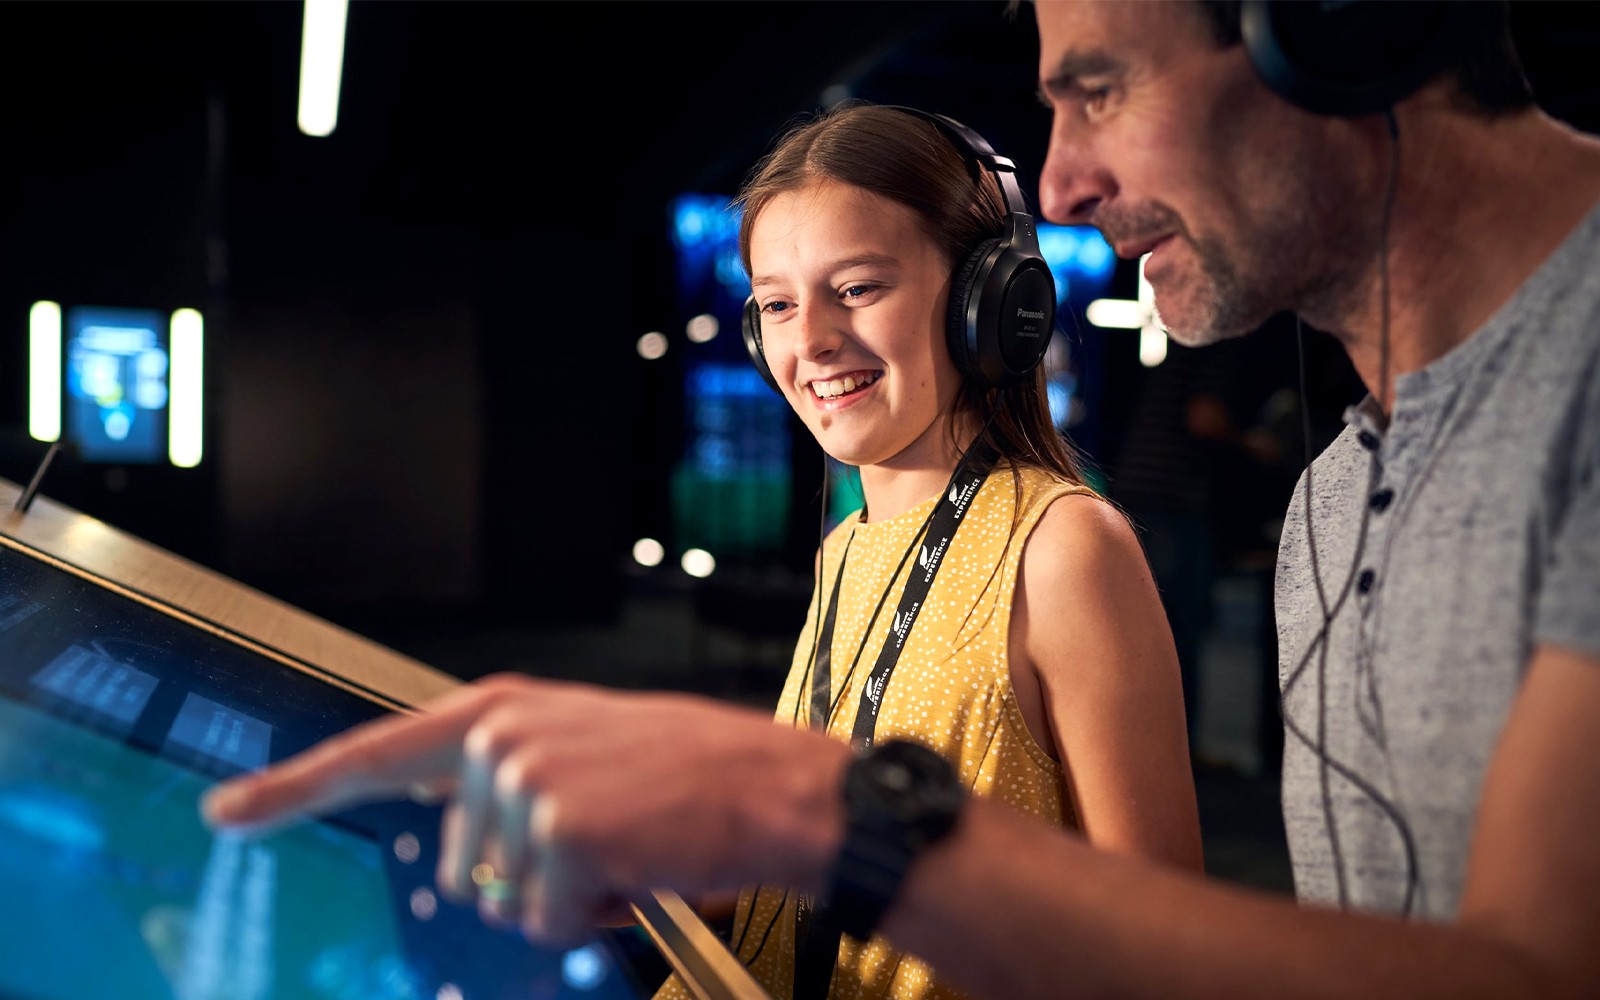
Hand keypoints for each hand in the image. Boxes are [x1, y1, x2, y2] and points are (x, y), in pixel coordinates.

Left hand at [201, 673, 849, 943]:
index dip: (293, 789)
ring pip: (498, 898)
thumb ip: (507, 779)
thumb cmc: (692, 778)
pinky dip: (593, 912)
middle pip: (455, 863)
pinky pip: (544, 917)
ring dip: (560, 895)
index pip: (375, 753)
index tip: (227, 812)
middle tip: (605, 839)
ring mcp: (522, 781)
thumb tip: (457, 851)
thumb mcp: (589, 750)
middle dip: (520, 878)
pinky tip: (640, 867)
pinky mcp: (555, 830)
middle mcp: (498, 737)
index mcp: (501, 712)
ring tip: (629, 846)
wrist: (775, 790)